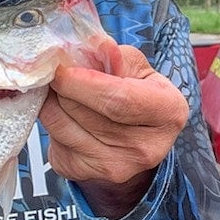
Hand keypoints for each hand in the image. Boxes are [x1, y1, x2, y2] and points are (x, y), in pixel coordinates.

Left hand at [39, 45, 188, 216]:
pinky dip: (50, 120)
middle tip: (58, 70)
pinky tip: (64, 112)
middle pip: (83, 111)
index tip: (63, 68)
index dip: (84, 82)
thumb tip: (90, 45)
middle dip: (63, 86)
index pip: (119, 100)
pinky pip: (52, 140)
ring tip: (62, 90)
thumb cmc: (136, 94)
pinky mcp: (83, 173)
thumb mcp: (137, 68)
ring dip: (53, 101)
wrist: (133, 140)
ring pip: (61, 124)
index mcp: (168, 112)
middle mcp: (145, 148)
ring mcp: (114, 167)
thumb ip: (114, 55)